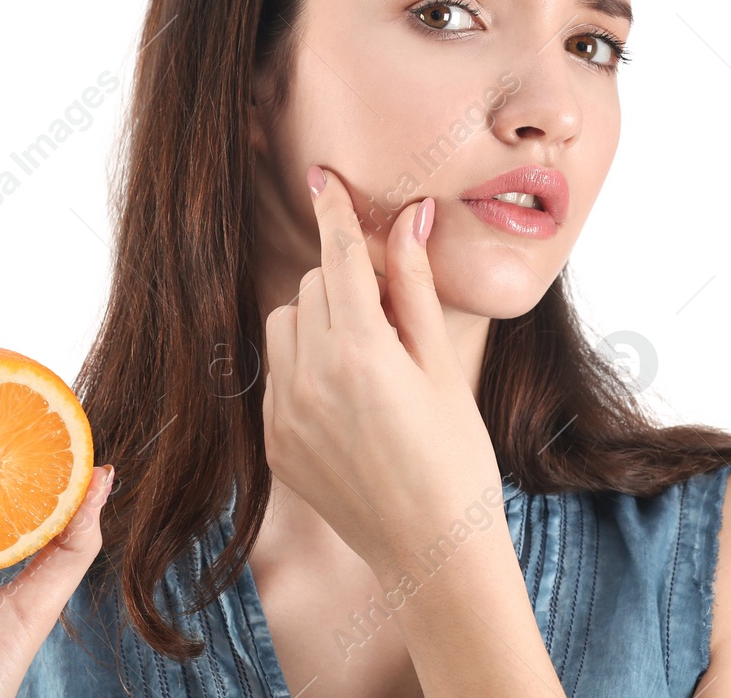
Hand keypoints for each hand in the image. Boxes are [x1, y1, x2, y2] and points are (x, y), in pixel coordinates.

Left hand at [261, 166, 505, 578]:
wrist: (432, 553)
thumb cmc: (456, 459)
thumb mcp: (443, 367)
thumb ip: (416, 288)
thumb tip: (412, 218)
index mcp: (361, 351)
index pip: (339, 257)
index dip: (335, 213)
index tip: (323, 177)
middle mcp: (311, 377)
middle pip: (313, 285)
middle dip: (347, 283)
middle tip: (394, 317)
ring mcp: (286, 413)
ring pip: (285, 324)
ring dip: (319, 320)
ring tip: (368, 358)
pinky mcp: (274, 442)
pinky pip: (277, 373)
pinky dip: (305, 364)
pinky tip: (350, 398)